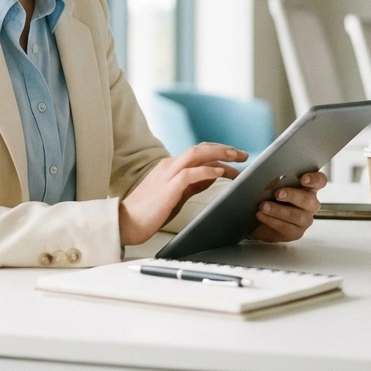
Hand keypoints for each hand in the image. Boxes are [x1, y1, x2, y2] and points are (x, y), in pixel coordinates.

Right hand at [119, 144, 247, 246]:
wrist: (126, 222)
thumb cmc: (149, 212)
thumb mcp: (176, 194)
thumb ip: (193, 183)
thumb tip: (213, 175)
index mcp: (171, 167)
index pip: (199, 153)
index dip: (220, 153)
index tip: (237, 159)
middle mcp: (169, 165)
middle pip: (200, 148)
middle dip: (224, 149)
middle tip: (244, 155)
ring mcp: (167, 174)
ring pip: (196, 154)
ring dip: (219, 154)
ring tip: (237, 158)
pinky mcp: (167, 187)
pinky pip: (190, 174)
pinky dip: (206, 170)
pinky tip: (219, 172)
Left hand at [250, 171, 326, 242]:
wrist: (257, 218)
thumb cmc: (268, 196)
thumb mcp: (269, 183)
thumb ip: (271, 176)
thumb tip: (262, 167)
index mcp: (308, 187)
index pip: (319, 181)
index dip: (314, 179)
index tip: (303, 179)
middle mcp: (310, 203)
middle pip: (308, 199)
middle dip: (292, 195)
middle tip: (277, 193)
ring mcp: (305, 219)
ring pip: (296, 215)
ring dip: (278, 210)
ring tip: (263, 206)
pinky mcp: (296, 232)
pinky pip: (286, 228)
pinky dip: (272, 220)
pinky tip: (261, 215)